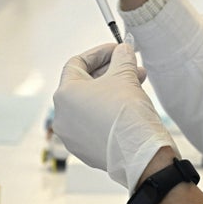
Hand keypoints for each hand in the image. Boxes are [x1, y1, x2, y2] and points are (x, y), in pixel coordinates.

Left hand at [52, 42, 177, 190]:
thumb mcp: (125, 76)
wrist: (140, 153)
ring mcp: (71, 136)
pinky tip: (128, 108)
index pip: (77, 63)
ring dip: (111, 92)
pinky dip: (107, 112)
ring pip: (90, 105)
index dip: (100, 53)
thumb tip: (123, 50)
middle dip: (110, 72)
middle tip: (131, 67)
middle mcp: (62, 116)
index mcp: (65, 94)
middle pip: (84, 84)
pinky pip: (93, 124)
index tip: (118, 50)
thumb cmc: (127, 113)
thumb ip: (122, 57)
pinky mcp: (84, 150)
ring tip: (136, 85)